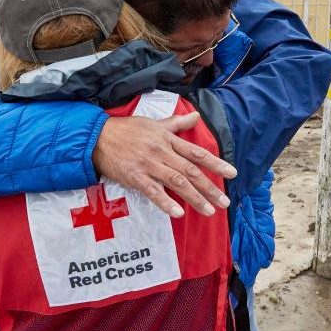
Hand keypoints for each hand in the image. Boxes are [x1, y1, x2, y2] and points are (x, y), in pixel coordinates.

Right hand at [92, 112, 236, 216]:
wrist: (98, 137)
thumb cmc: (126, 130)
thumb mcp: (153, 123)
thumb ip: (176, 124)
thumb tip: (195, 116)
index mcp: (167, 139)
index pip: (196, 153)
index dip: (216, 163)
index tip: (232, 173)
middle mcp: (162, 151)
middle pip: (191, 171)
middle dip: (210, 187)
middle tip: (225, 202)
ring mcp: (149, 165)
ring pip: (177, 182)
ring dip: (195, 198)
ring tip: (209, 211)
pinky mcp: (135, 177)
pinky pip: (153, 192)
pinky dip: (166, 203)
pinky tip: (178, 214)